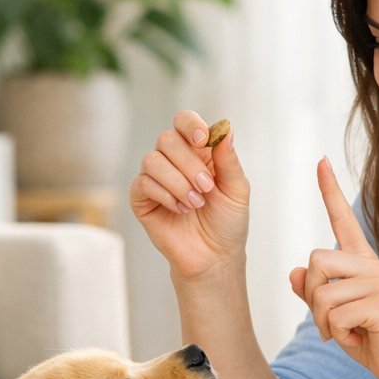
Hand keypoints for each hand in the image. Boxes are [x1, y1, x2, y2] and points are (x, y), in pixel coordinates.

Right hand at [129, 111, 250, 280]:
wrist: (214, 256)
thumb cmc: (227, 222)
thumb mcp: (236, 190)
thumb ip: (229, 160)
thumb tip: (225, 127)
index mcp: (198, 152)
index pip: (184, 122)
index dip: (190, 125)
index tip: (203, 140)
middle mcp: (174, 160)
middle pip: (166, 139)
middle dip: (189, 163)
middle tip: (206, 188)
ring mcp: (155, 179)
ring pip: (152, 160)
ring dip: (177, 182)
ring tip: (196, 203)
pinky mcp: (142, 199)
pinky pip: (143, 183)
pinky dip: (165, 195)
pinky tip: (180, 210)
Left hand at [290, 158, 378, 378]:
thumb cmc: (372, 339)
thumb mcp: (336, 316)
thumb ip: (314, 294)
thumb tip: (294, 273)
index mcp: (362, 263)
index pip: (343, 220)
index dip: (330, 191)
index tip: (321, 161)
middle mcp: (373, 265)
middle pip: (316, 259)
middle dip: (311, 295)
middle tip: (329, 321)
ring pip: (321, 293)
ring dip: (324, 322)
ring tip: (345, 331)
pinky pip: (335, 314)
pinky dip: (337, 333)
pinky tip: (358, 337)